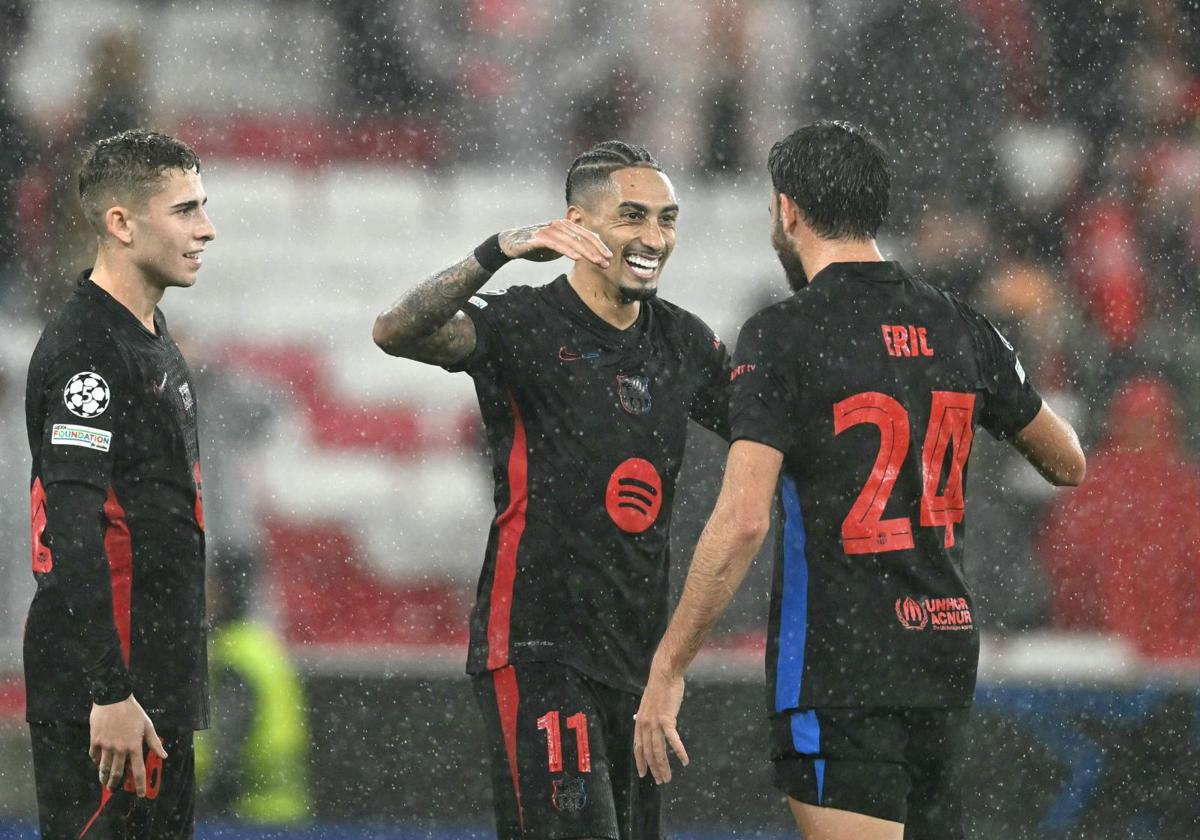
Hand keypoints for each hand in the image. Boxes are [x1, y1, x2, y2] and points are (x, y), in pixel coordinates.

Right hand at [89, 695, 167, 796]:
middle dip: (115, 783)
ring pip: (103, 767)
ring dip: (103, 776)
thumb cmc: (132, 711)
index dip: (140, 784)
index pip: (138, 770)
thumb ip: (154, 742)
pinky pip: (94, 755)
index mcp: (134, 746)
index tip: (141, 794)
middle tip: (114, 788)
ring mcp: (106, 745)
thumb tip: (164, 755)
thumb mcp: (147, 725)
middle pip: (117, 772)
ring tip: (104, 781)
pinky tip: (97, 762)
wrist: (113, 698)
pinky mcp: (95, 740)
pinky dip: (96, 761)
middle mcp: (120, 749)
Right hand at [498, 220, 611, 266]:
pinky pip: (556, 244)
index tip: (609, 257)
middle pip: (582, 238)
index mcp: (566, 226)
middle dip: (596, 250)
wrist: (512, 244)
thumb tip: (593, 242)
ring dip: (586, 252)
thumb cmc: (538, 244)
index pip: (587, 235)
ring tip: (596, 262)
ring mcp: (548, 229)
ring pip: (571, 241)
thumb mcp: (560, 243)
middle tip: (606, 262)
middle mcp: (559, 225)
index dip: (600, 246)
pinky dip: (567, 250)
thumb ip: (574, 242)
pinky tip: (577, 258)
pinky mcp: (538, 237)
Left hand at [633, 668, 688, 783]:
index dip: (640, 761)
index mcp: (640, 722)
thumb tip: (636, 718)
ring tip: (668, 778)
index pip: (638, 747)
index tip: (643, 774)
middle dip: (654, 769)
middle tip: (660, 781)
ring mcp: (655, 723)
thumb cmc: (658, 687)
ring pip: (658, 750)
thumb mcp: (646, 702)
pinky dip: (679, 751)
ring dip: (663, 766)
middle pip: (648, 752)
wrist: (664, 674)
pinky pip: (673, 740)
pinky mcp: (667, 719)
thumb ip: (642, 714)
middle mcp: (644, 724)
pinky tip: (685, 761)